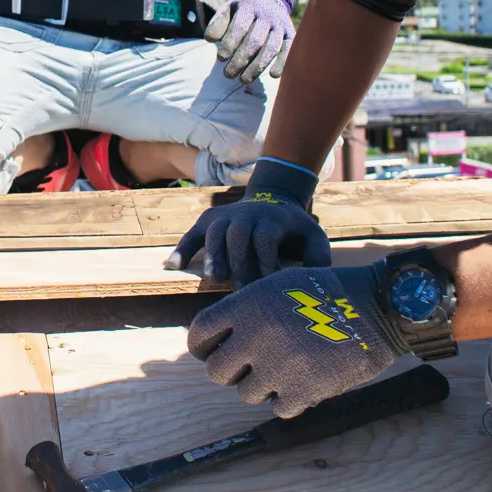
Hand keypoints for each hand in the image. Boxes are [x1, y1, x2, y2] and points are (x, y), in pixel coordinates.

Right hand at [169, 156, 329, 284]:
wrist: (272, 201)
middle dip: (239, 261)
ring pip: (215, 232)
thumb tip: (313, 281)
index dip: (266, 260)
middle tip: (240, 290)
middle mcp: (246, 213)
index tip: (269, 285)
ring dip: (213, 256)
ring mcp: (225, 216)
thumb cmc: (293, 230)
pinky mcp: (209, 221)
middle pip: (237, 234)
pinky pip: (192, 233)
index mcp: (272, 218)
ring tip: (214, 280)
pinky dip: (182, 249)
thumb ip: (318, 257)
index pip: (265, 237)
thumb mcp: (313, 237)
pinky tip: (173, 267)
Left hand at [187, 264, 406, 417]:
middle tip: (250, 366)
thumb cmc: (324, 293)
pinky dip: (289, 399)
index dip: (202, 347)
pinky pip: (277, 408)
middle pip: (216, 372)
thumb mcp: (276, 285)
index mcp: (245, 306)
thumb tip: (218, 338)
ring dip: (262, 386)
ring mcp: (278, 366)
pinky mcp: (303, 391)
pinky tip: (303, 381)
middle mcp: (255, 336)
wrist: (374, 307)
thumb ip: (244, 309)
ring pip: (246, 394)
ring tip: (285, 368)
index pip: (198, 335)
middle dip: (231, 370)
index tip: (211, 352)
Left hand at [205, 0, 296, 82]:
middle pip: (255, 41)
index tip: (220, 59)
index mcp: (249, 7)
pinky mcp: (291, 33)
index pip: (239, 28)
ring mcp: (280, 25)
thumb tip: (209, 39)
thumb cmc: (244, 10)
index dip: (229, 45)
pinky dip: (282, 62)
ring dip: (257, 67)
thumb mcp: (228, 10)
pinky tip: (273, 75)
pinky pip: (289, 49)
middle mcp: (267, 15)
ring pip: (271, 48)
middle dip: (240, 60)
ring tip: (243, 80)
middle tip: (228, 75)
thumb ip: (218, 23)